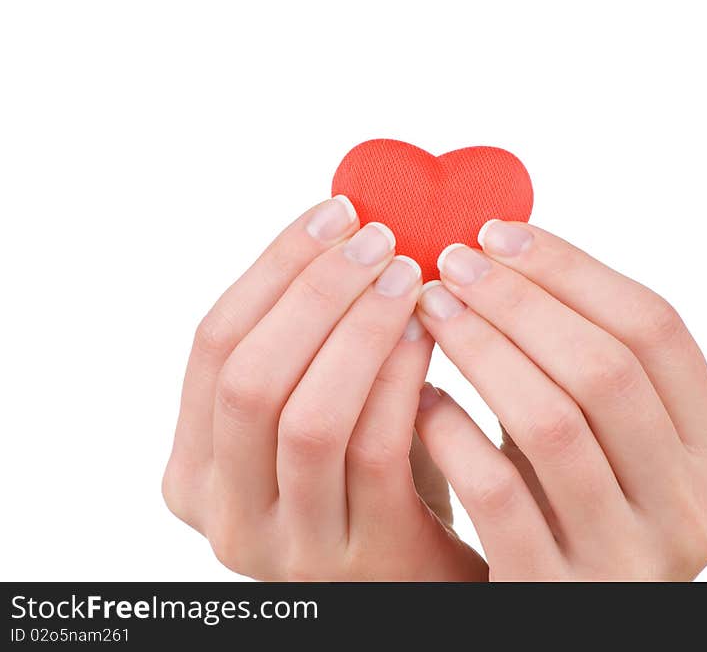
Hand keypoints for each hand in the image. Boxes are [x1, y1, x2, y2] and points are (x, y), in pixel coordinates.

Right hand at [162, 197, 485, 579]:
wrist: (418, 576)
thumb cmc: (370, 480)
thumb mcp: (316, 415)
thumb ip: (307, 346)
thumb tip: (344, 226)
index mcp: (195, 468)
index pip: (213, 345)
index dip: (273, 268)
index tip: (334, 212)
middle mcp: (224, 512)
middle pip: (248, 376)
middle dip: (314, 292)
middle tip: (378, 238)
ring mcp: (288, 545)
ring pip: (306, 415)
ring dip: (358, 328)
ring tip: (406, 275)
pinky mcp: (361, 556)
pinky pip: (374, 449)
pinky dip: (399, 378)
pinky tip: (427, 332)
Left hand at [415, 221, 706, 579]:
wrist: (560, 612)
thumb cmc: (573, 503)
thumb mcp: (608, 435)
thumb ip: (587, 357)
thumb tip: (514, 243)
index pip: (657, 329)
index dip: (573, 269)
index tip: (499, 232)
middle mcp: (693, 509)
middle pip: (607, 368)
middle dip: (520, 301)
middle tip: (452, 262)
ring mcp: (630, 558)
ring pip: (554, 421)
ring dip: (482, 348)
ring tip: (430, 309)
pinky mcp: (557, 592)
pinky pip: (500, 492)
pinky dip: (455, 433)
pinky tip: (423, 398)